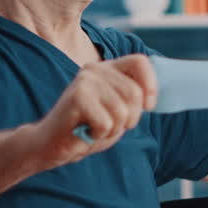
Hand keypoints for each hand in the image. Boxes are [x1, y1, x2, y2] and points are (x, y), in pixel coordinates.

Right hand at [34, 54, 158, 166]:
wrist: (52, 145)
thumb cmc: (88, 129)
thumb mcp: (118, 111)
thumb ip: (134, 99)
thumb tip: (154, 95)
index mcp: (107, 68)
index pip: (140, 62)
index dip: (150, 85)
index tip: (148, 107)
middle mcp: (96, 69)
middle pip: (134, 93)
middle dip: (130, 119)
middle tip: (110, 125)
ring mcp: (85, 80)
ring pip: (122, 112)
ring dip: (113, 129)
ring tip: (95, 127)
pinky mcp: (78, 97)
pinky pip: (107, 123)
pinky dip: (99, 135)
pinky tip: (85, 131)